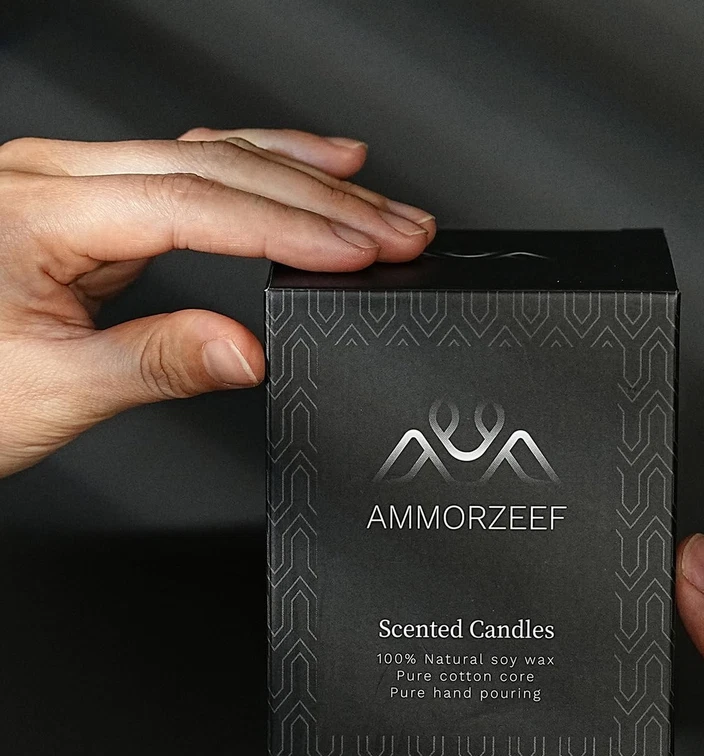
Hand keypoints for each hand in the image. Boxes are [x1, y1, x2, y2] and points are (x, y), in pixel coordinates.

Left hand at [0, 128, 434, 476]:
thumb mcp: (51, 390)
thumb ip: (154, 363)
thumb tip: (248, 350)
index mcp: (41, 212)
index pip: (197, 205)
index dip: (292, 226)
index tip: (363, 248)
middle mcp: (57, 179)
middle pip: (216, 166)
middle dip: (322, 197)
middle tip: (401, 225)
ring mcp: (74, 184)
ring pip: (209, 156)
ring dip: (301, 176)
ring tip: (376, 194)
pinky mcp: (92, 204)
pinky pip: (190, 169)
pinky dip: (256, 171)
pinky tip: (300, 166)